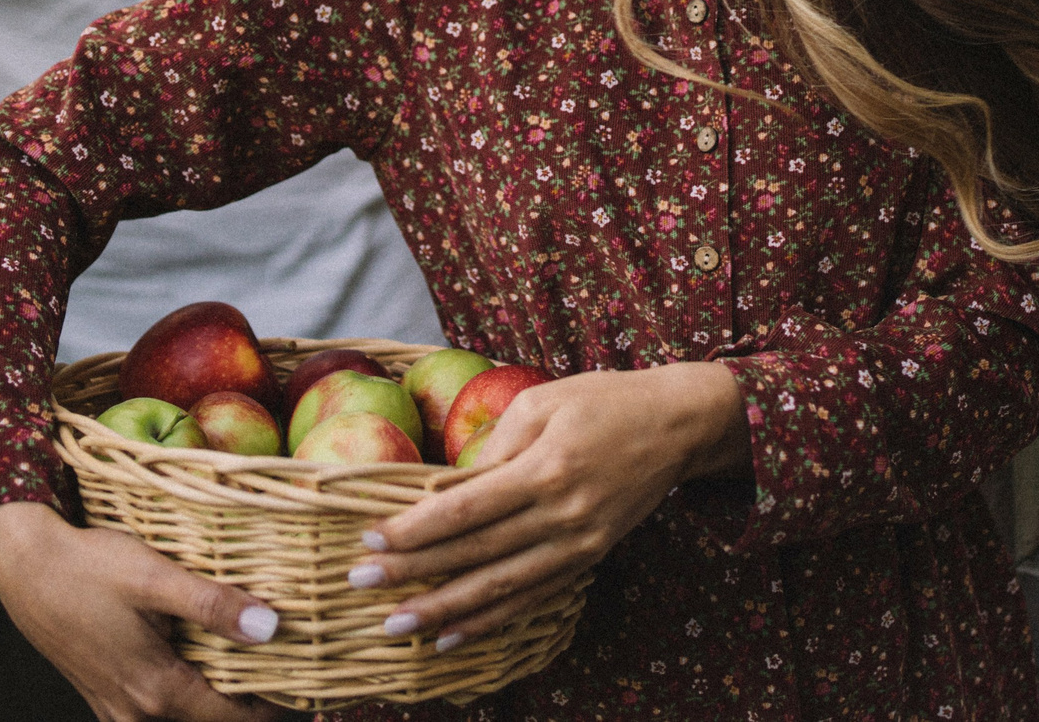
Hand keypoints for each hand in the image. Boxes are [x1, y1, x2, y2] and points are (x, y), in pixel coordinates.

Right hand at [0, 501, 283, 721]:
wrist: (24, 567)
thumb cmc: (89, 567)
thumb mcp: (155, 578)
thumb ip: (212, 606)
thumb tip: (269, 628)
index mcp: (157, 691)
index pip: (234, 721)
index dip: (276, 709)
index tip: (306, 687)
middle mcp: (137, 712)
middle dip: (249, 705)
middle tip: (285, 672)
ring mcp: (116, 708)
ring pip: (182, 718)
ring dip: (216, 701)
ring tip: (251, 667)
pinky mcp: (105, 695)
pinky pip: (156, 710)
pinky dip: (186, 695)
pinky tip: (200, 662)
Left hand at [348, 361, 748, 649]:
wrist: (677, 425)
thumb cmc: (603, 400)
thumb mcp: (542, 403)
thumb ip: (491, 449)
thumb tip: (440, 489)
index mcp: (547, 467)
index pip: (466, 507)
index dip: (416, 528)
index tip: (371, 538)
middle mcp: (563, 514)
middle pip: (476, 553)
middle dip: (414, 573)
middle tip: (361, 585)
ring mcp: (579, 544)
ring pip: (501, 589)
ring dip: (444, 611)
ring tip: (396, 626)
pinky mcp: (588, 559)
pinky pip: (532, 599)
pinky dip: (490, 622)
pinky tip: (452, 638)